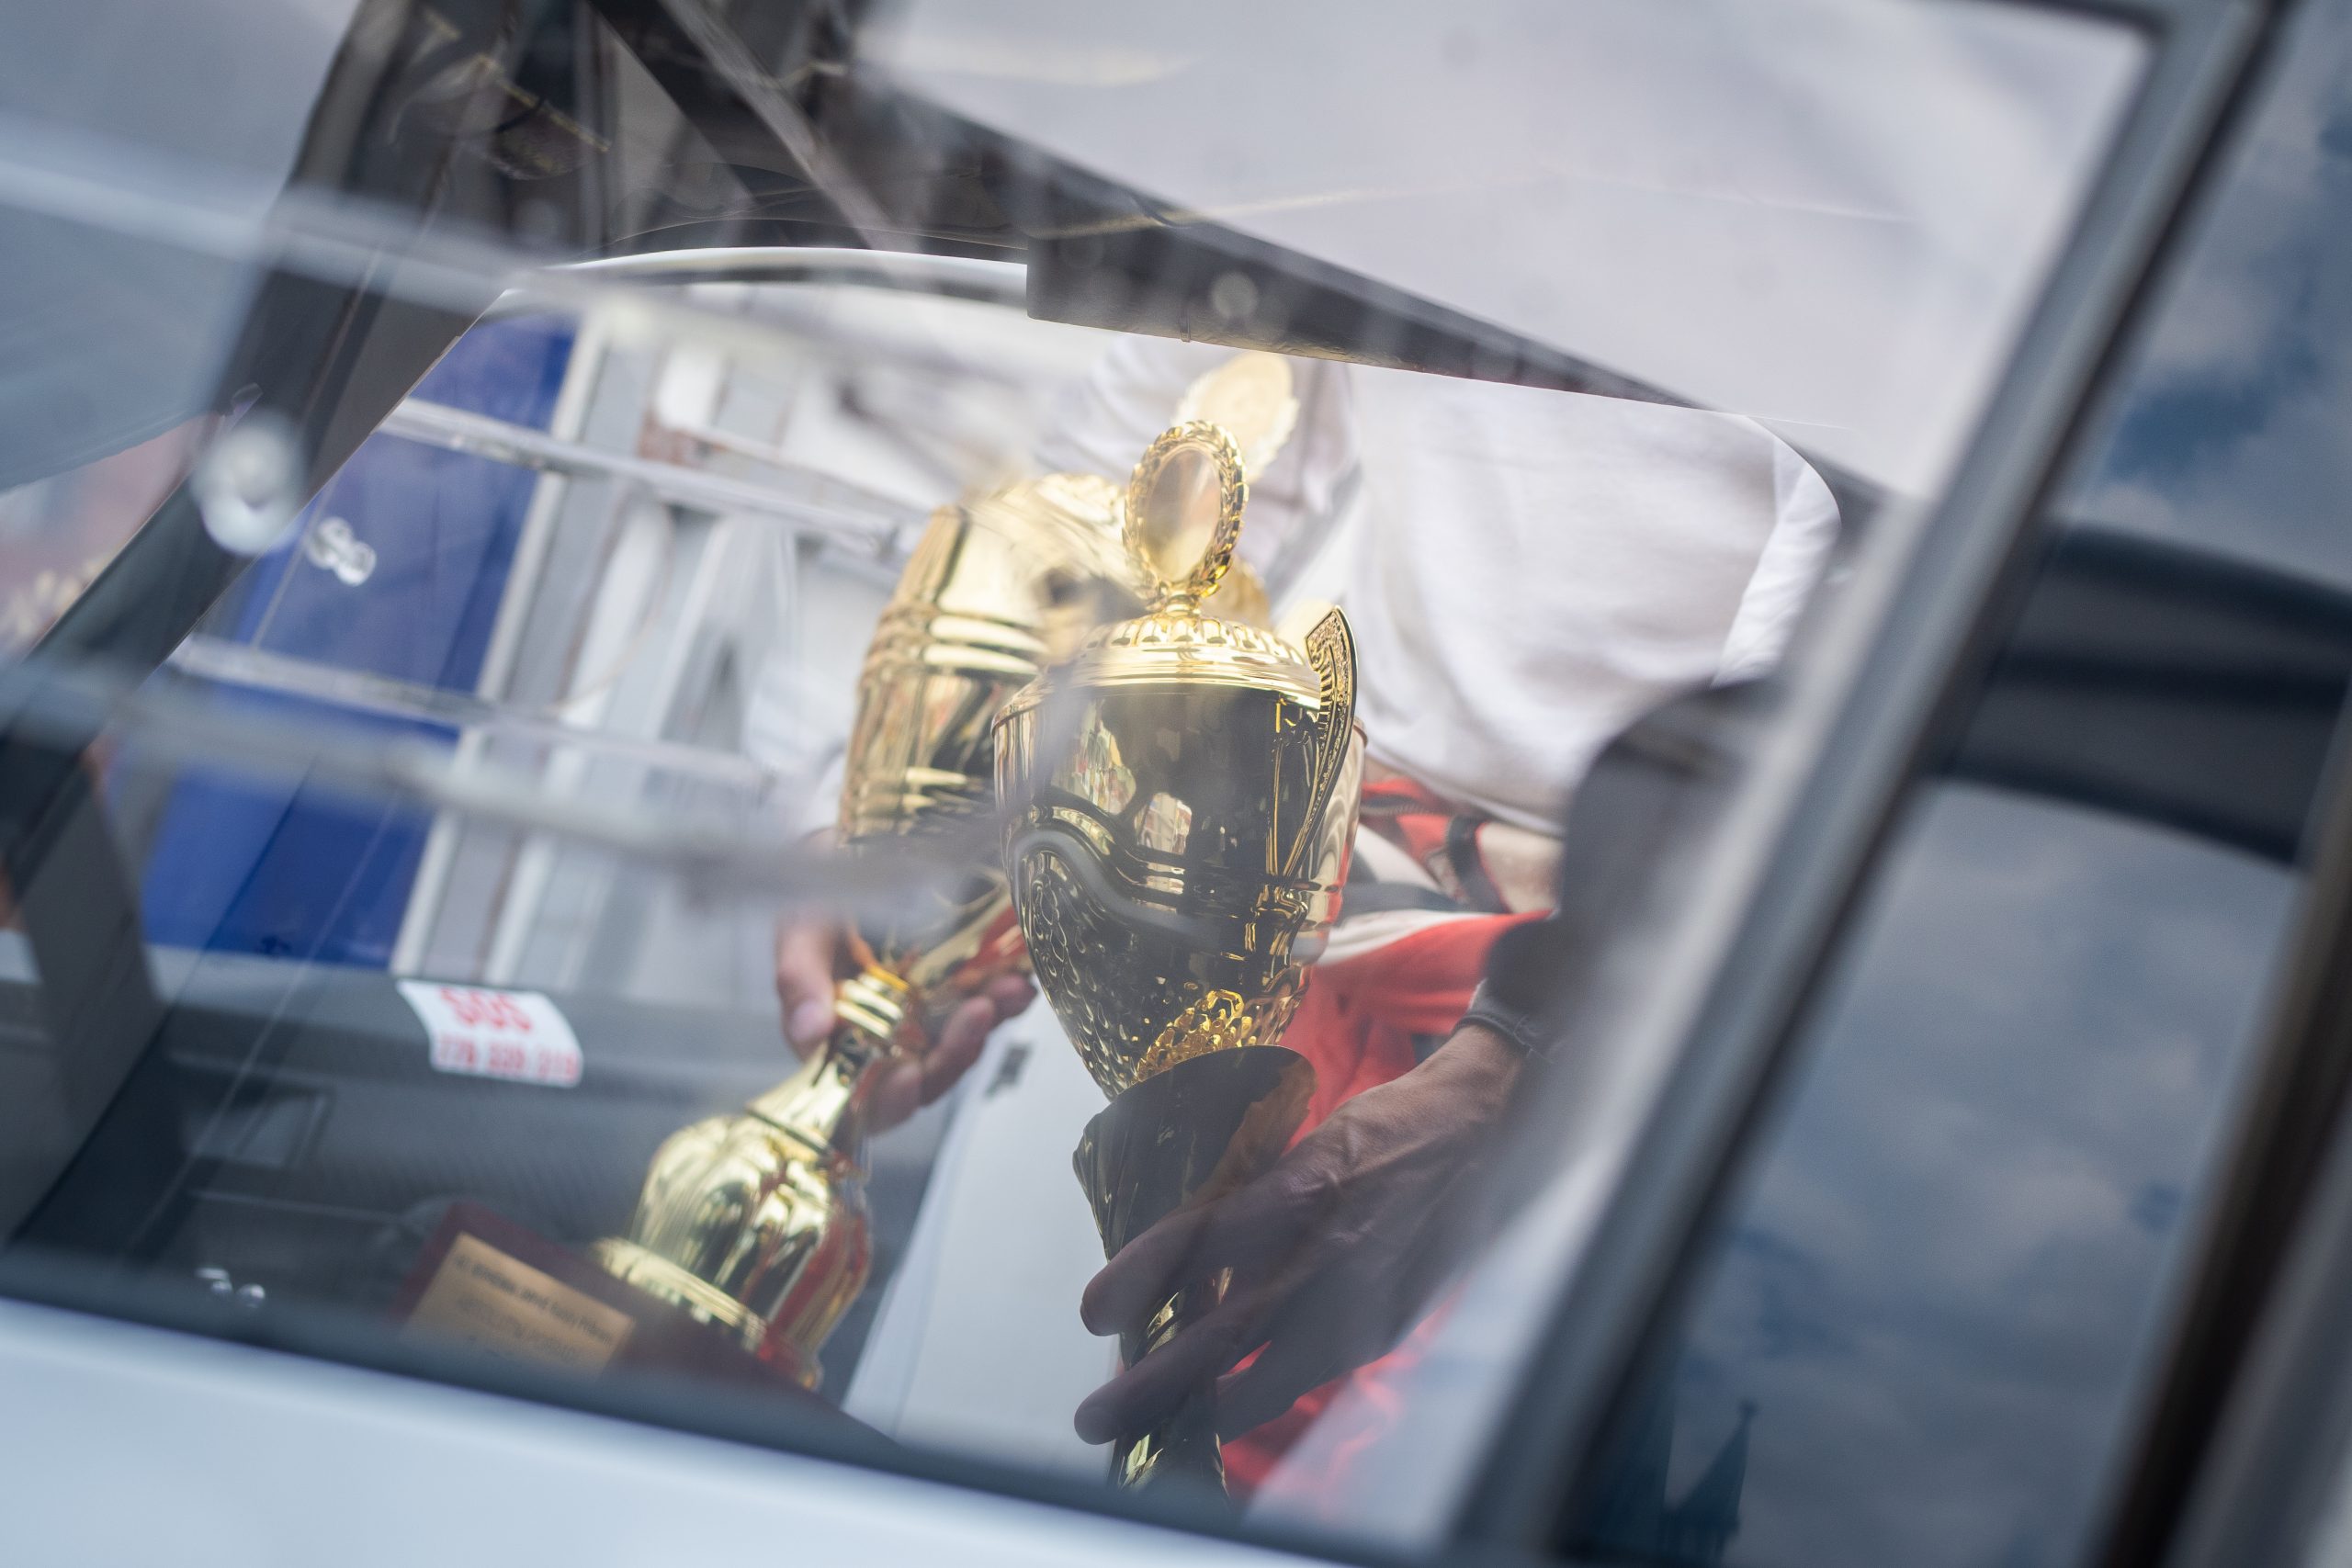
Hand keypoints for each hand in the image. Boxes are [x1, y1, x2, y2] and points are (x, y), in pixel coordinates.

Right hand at [772, 916, 1034, 1132]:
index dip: (887, 1099)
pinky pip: (989, 1009)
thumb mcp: (800, 929)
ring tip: (1005, 990)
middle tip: (975, 1015)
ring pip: (961, 1045)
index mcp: (838, 1041)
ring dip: (986, 1025)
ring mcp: (926, 1017)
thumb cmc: (819, 896)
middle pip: (925, 1076)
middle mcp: (885, 1040)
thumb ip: (798, 978)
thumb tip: (809, 1031)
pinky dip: (1006, 1000)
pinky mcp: (961, 991)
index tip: (908, 1077)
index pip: (862, 1095)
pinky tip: (1017, 979)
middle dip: (954, 1054)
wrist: (853, 850)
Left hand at [1073, 1024, 1522, 1444]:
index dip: (1143, 1277)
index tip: (1095, 1310)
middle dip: (1157, 1385)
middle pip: (1227, 1334)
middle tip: (1097, 1416)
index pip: (1204, 1239)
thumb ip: (1252, 1200)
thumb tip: (1182, 1255)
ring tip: (1149, 1430)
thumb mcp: (1306, 1146)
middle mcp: (1331, 1254)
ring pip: (1270, 1377)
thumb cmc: (1383, 1130)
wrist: (1483, 1132)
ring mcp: (1364, 1301)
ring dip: (1203, 1407)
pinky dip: (1259, 1393)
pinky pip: (1309, 1372)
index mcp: (1303, 1189)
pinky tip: (1220, 1406)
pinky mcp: (1387, 1328)